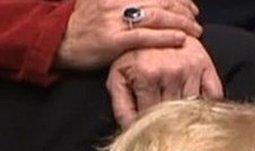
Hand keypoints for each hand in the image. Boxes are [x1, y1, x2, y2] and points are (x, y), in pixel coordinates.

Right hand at [56, 0, 201, 70]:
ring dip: (181, 22)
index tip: (190, 5)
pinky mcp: (114, 40)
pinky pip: (146, 36)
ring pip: (157, 16)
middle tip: (196, 18)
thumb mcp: (100, 2)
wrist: (58, 41)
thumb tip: (151, 2)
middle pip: (160, 1)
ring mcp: (114, 20)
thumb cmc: (83, 25)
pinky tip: (181, 38)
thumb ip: (124, 0)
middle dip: (183, 9)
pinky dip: (167, 36)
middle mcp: (116, 1)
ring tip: (195, 29)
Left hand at [106, 35, 221, 127]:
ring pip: (192, 109)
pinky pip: (213, 98)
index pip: (150, 117)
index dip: (149, 128)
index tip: (149, 133)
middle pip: (172, 115)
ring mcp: (191, 70)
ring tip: (179, 117)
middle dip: (168, 124)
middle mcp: (171, 72)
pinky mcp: (207, 68)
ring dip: (187, 117)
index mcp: (147, 75)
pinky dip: (207, 106)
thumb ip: (121, 105)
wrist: (160, 28)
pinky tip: (198, 107)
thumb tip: (129, 130)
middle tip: (164, 127)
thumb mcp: (119, 76)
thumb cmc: (137, 55)